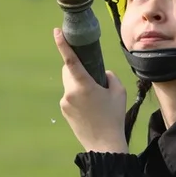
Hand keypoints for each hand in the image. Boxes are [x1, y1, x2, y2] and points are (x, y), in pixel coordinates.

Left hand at [54, 28, 128, 153]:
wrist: (104, 144)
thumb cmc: (114, 116)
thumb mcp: (119, 92)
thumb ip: (109, 76)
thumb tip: (101, 73)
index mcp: (84, 85)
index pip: (71, 60)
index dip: (63, 44)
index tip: (56, 32)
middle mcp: (70, 92)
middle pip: (68, 70)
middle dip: (77, 68)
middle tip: (93, 77)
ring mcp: (65, 102)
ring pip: (70, 83)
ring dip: (79, 83)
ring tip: (95, 99)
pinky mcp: (64, 110)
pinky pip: (70, 96)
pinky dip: (78, 96)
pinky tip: (90, 109)